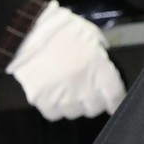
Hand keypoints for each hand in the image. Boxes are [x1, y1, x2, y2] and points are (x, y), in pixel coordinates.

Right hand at [7, 4, 124, 120]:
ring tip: (70, 94)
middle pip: (94, 108)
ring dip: (75, 105)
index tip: (114, 102)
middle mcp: (83, 86)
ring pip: (75, 113)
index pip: (115, 96)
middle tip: (89, 93)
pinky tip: (54, 97)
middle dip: (94, 101)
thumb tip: (104, 69)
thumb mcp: (91, 35)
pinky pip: (54, 114)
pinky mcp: (41, 100)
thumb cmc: (61, 29)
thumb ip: (101, 55)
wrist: (27, 31)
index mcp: (99, 68)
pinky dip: (55, 108)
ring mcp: (61, 95)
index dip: (116, 101)